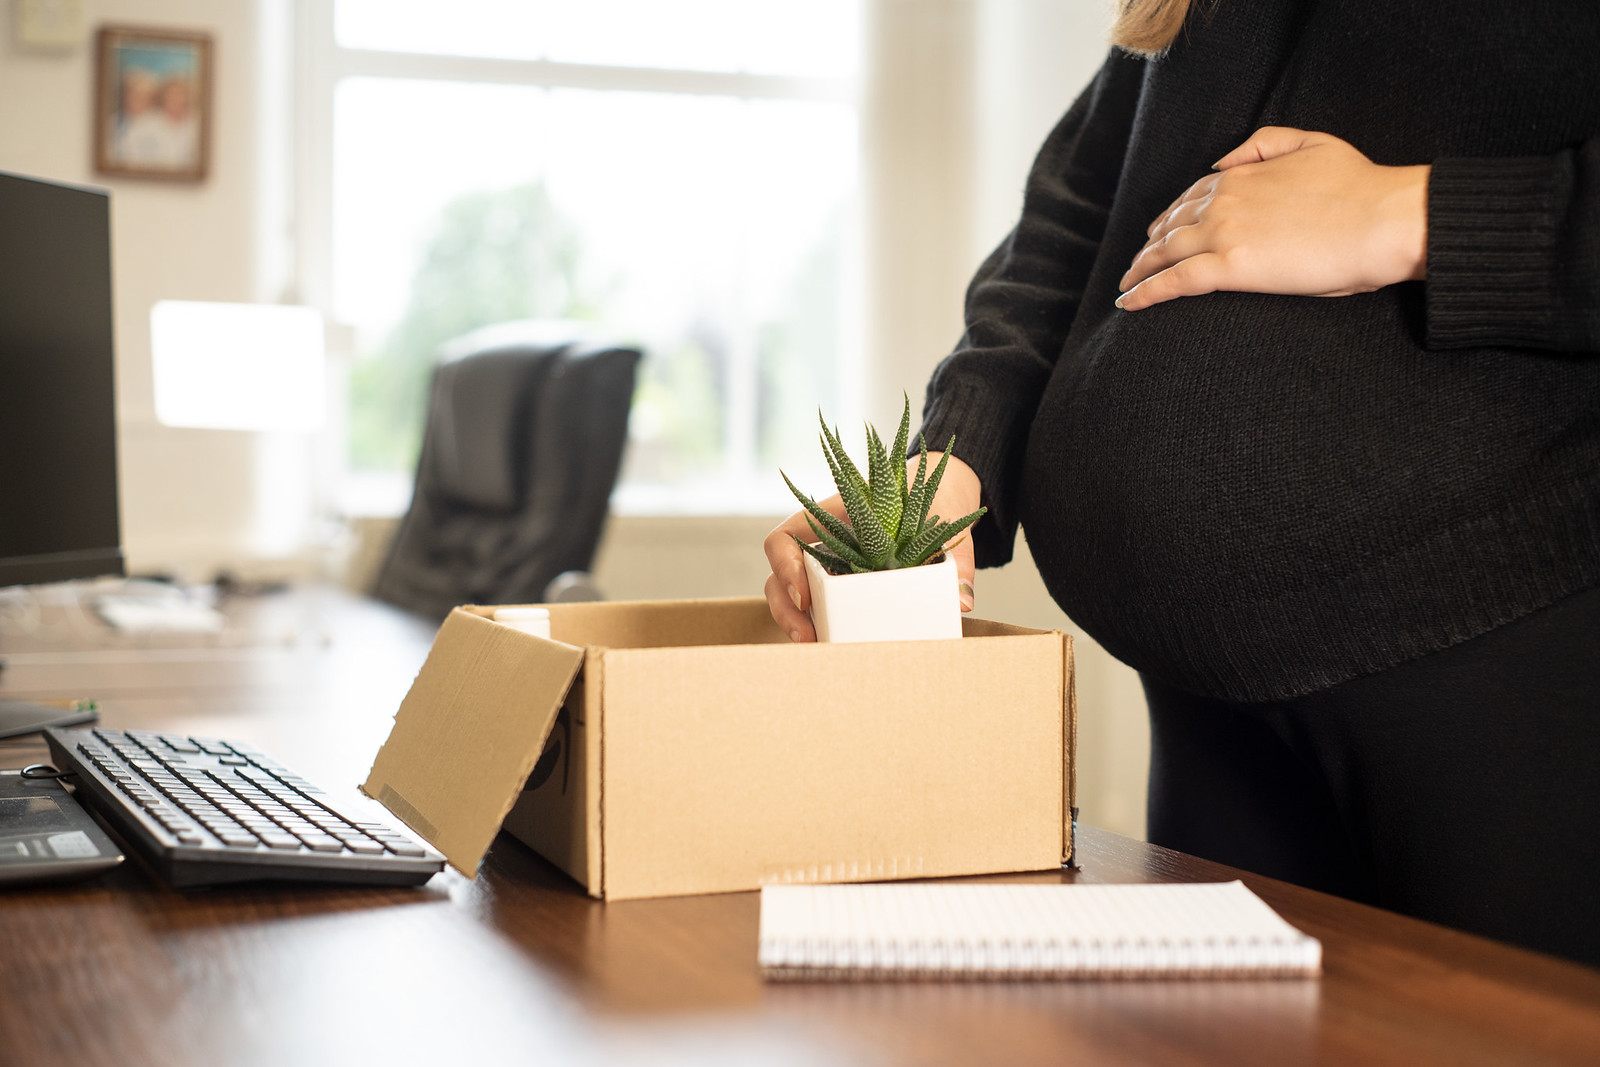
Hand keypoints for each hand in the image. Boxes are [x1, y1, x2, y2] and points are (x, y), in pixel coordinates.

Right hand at [763, 453, 982, 641]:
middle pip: (780, 577)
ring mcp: (829, 570)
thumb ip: (955, 557)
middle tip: (808, 636)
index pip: (783, 539)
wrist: (939, 497)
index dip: (784, 566)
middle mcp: (821, 545)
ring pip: (793, 599)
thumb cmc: (930, 497)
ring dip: (797, 625)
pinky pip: (821, 611)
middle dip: (786, 610)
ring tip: (816, 646)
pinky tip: (836, 647)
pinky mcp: (844, 591)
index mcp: (830, 517)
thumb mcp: (944, 517)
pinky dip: (821, 629)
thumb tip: (962, 601)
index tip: (805, 593)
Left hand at [1117, 127, 1428, 310]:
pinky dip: (1145, 293)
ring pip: (1165, 254)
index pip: (1191, 197)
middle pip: (1171, 225)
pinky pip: (1174, 281)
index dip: (1170, 216)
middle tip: (1136, 265)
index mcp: (1242, 175)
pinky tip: (1128, 304)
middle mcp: (1224, 201)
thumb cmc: (1361, 187)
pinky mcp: (1230, 267)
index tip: (1157, 233)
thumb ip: (1264, 145)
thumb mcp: (1311, 143)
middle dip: (1150, 246)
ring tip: (1126, 287)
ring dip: (1140, 271)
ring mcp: (1223, 234)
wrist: (1385, 219)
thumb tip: (1224, 162)